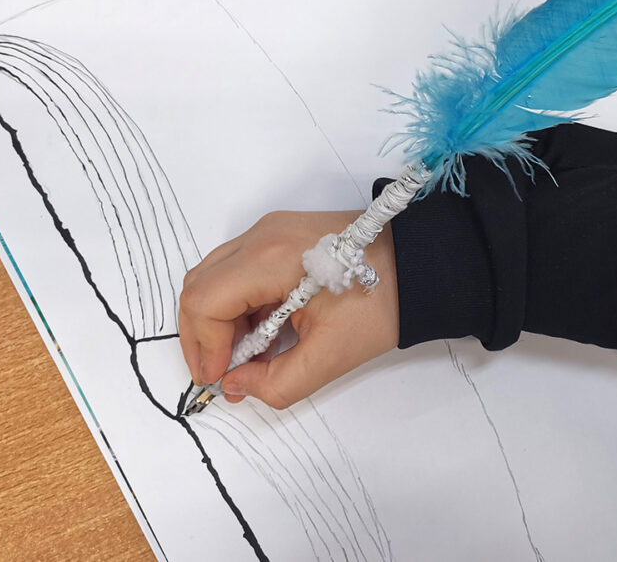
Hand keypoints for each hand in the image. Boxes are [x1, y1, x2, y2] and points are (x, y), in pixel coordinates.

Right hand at [178, 210, 399, 408]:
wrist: (418, 264)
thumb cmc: (381, 303)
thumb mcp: (330, 357)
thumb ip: (275, 383)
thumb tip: (235, 384)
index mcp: (271, 258)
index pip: (205, 302)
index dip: (204, 348)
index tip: (220, 380)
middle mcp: (262, 235)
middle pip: (199, 286)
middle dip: (202, 337)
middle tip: (222, 374)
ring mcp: (268, 231)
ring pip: (213, 277)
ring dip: (217, 322)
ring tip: (243, 358)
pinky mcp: (277, 236)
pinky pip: (235, 270)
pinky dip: (235, 305)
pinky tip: (258, 334)